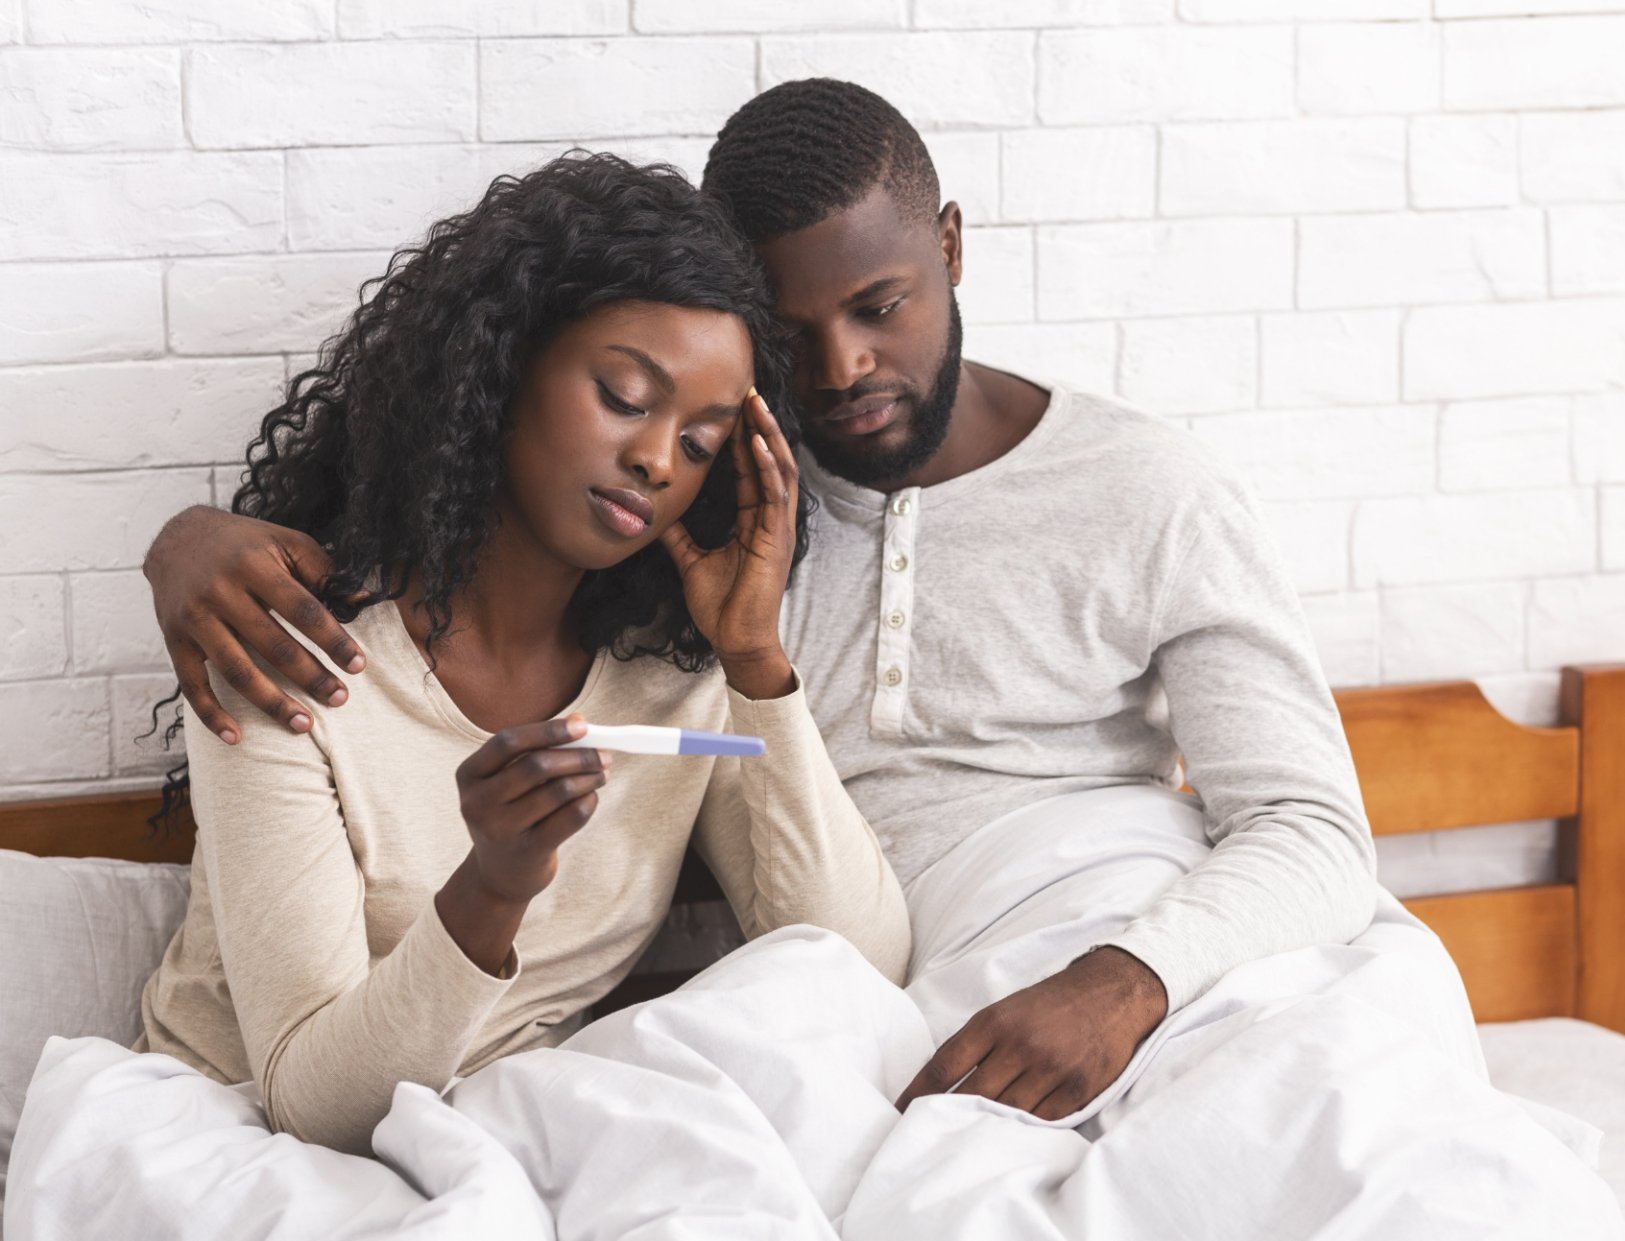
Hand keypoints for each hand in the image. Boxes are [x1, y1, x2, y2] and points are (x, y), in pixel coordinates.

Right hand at [144, 505, 365, 742]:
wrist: (177, 539)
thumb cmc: (245, 544)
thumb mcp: (285, 543)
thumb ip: (323, 571)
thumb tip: (361, 600)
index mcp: (253, 565)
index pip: (302, 609)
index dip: (332, 639)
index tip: (358, 665)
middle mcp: (219, 592)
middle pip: (272, 644)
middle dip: (310, 676)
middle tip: (340, 698)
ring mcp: (193, 619)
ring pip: (236, 671)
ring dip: (272, 703)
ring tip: (304, 725)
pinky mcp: (174, 641)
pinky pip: (191, 686)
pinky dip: (211, 714)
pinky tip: (237, 737)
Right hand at [451, 715, 609, 904]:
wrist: (498, 875)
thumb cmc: (509, 814)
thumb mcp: (507, 781)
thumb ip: (536, 750)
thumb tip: (578, 720)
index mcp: (469, 775)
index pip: (508, 742)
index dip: (548, 730)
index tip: (582, 726)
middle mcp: (478, 802)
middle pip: (537, 766)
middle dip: (578, 756)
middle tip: (603, 755)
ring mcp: (501, 830)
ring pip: (559, 791)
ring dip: (588, 778)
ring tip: (602, 774)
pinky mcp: (528, 852)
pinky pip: (571, 817)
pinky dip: (589, 801)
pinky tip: (592, 797)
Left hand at [659, 389, 797, 699]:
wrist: (734, 640)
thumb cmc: (720, 606)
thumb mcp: (690, 560)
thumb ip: (679, 535)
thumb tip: (657, 513)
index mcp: (754, 521)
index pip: (749, 468)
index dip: (742, 437)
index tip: (731, 407)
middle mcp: (770, 519)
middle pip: (769, 460)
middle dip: (760, 424)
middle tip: (748, 389)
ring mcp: (777, 528)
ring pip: (778, 469)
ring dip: (768, 435)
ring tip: (756, 404)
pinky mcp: (778, 540)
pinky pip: (776, 495)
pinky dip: (767, 467)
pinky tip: (757, 443)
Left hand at [895, 947, 1168, 1120]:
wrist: (1111, 992)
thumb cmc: (1051, 1003)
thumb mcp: (1007, 1008)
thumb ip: (977, 1041)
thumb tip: (941, 1080)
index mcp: (995, 1021)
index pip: (944, 1064)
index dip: (918, 1092)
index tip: (900, 1112)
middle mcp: (1020, 1044)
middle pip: (971, 1095)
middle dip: (947, 1117)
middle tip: (926, 1135)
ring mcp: (1051, 1069)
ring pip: (1006, 1112)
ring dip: (985, 1128)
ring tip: (964, 1144)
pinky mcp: (1079, 1089)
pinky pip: (1042, 1121)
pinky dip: (1024, 1130)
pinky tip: (1010, 1137)